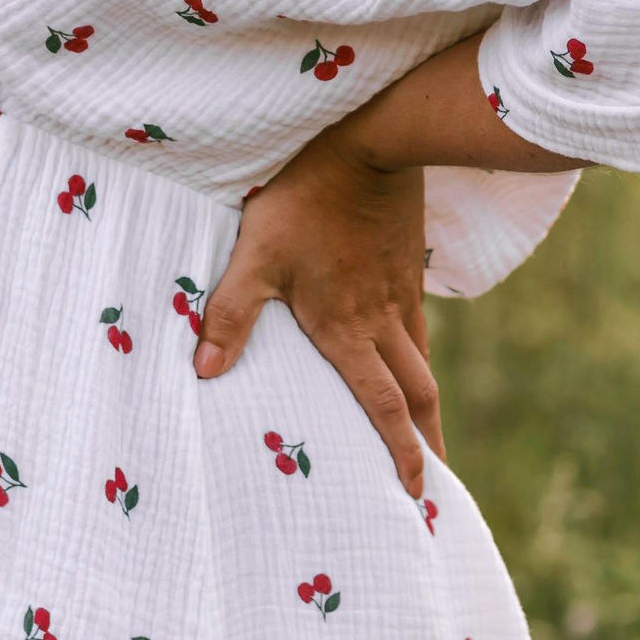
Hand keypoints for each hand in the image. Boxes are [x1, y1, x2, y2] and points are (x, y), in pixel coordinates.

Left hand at [193, 122, 444, 498]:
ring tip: (426, 431)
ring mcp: (401, 293)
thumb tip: (203, 373)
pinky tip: (407, 354)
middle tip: (435, 485)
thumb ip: (230, 314)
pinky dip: (416, 355)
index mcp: (349, 330)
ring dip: (426, 403)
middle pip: (419, 396)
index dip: (402, 454)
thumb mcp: (256, 255)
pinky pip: (417, 325)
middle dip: (428, 444)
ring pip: (423, 362)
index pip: (384, 408)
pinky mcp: (406, 267)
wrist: (371, 144)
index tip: (418, 495)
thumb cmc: (306, 199)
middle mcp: (384, 321)